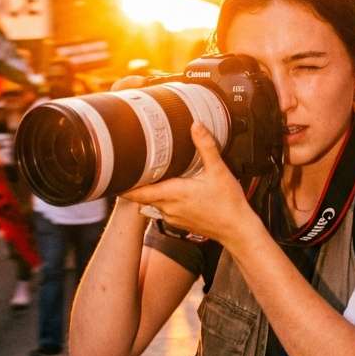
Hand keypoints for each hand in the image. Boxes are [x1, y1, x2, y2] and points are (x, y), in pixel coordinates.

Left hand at [123, 123, 254, 246]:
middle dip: (137, 183)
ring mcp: (173, 217)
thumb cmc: (228, 204)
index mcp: (173, 194)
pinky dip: (162, 199)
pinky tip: (172, 189)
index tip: (116, 173)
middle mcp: (168, 208)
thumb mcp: (218, 171)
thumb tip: (196, 126)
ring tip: (153, 175)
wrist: (238, 230)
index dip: (123, 184)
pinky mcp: (179, 222)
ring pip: (152, 202)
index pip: (137, 193)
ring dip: (151, 191)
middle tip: (134, 166)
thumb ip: (206, 146)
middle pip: (141, 196)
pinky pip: (163, 209)